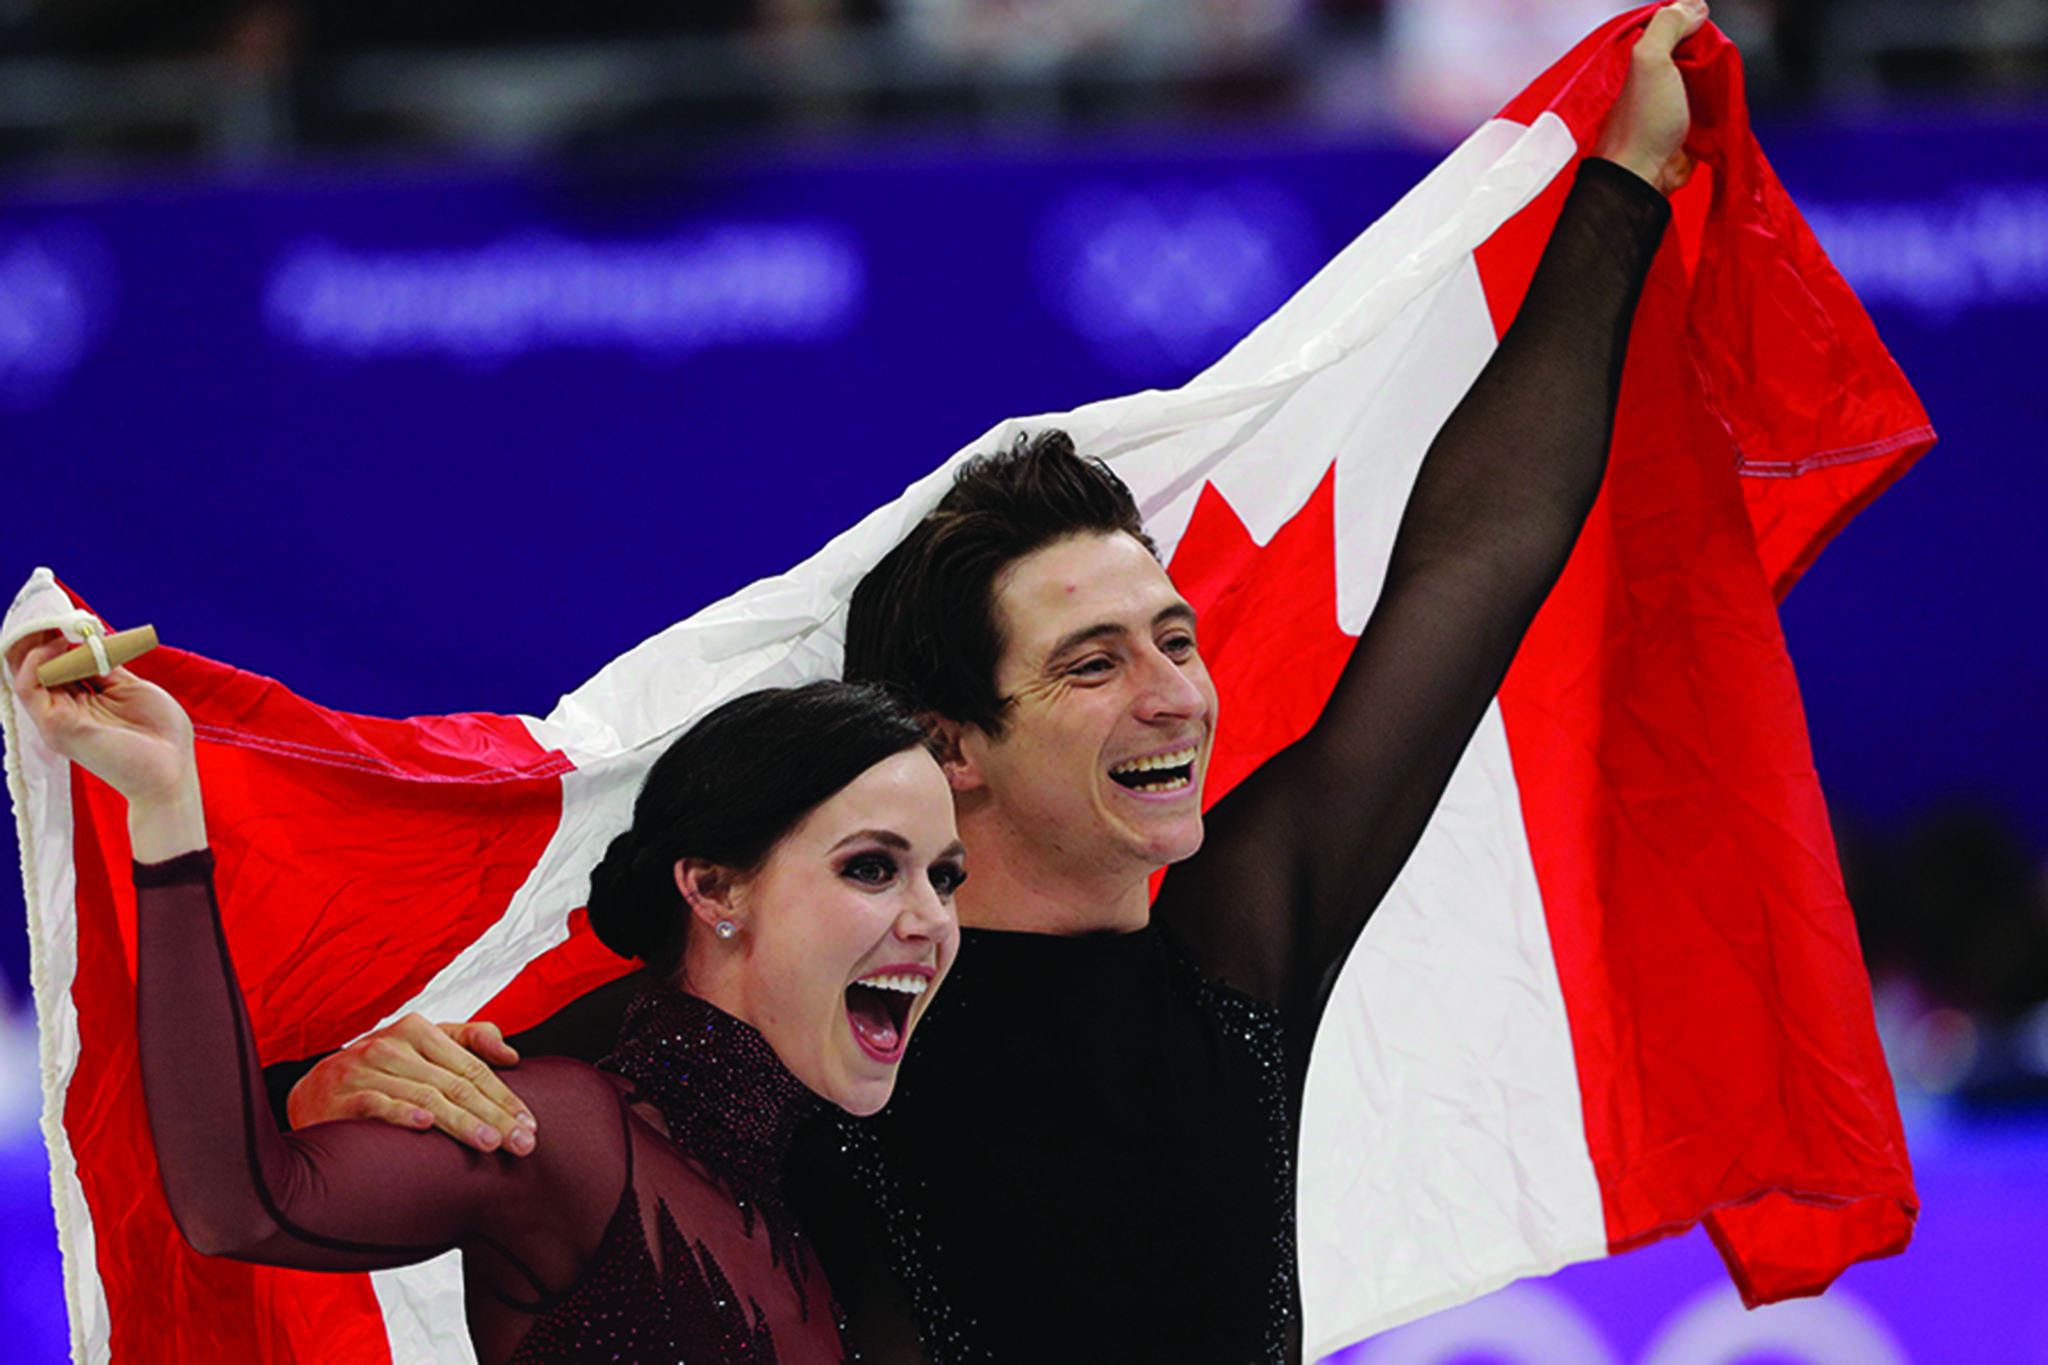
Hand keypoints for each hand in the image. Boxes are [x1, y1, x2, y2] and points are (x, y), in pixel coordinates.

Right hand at [8, 629, 204, 859]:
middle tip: (49, 612)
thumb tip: (88, 639)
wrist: (170, 772)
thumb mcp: (133, 688)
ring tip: (50, 623)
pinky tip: (54, 645)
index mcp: (84, 701)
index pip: (58, 666)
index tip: (66, 616)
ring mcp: (57, 718)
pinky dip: (37, 661)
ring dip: (34, 643)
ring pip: (25, 674)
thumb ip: (106, 666)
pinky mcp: (54, 725)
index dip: (58, 639)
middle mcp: (65, 709)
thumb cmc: (160, 736)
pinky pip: (30, 687)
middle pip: (36, 667)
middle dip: (40, 636)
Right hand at [288, 1014, 537, 1155]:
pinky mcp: (341, 1097)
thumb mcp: (423, 1046)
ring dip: (462, 1122)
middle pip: (456, 1084)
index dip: (505, 1096)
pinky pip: (378, 1105)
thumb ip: (469, 1040)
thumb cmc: (380, 1070)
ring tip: (492, 1143)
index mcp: (418, 1030)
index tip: (530, 1124)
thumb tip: (511, 1055)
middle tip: (523, 1143)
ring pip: (426, 1097)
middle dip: (495, 1115)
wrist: (311, 1091)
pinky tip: (426, 1126)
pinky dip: (402, 1114)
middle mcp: (392, 1045)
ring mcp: (365, 1070)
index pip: (473, 1067)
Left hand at [1594, 0, 1708, 194]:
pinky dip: (1721, 101)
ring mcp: (1670, 105)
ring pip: (1702, 77)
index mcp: (1639, 62)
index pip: (1668, 28)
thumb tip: (1693, 5)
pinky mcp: (1686, 128)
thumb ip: (1667, 26)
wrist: (1643, 177)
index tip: (1705, 21)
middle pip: (1690, 51)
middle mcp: (1652, 81)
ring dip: (1717, 75)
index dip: (1689, 21)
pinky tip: (1727, 97)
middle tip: (1718, 53)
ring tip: (1724, 75)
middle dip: (1708, 49)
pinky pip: (1709, 105)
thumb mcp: (1650, 60)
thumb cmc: (1643, 123)